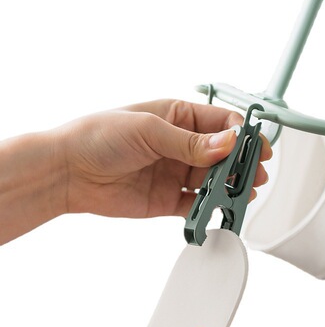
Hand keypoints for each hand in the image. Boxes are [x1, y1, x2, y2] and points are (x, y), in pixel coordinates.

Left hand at [0, 99, 271, 243]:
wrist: (68, 171)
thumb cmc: (98, 136)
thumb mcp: (148, 129)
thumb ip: (189, 142)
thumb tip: (227, 143)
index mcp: (177, 117)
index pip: (221, 123)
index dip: (241, 135)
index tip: (254, 148)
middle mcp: (180, 145)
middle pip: (222, 154)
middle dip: (241, 164)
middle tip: (254, 174)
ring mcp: (175, 172)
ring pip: (213, 180)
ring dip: (230, 187)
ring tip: (243, 193)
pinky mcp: (167, 199)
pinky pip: (196, 204)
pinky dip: (210, 208)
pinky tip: (220, 209)